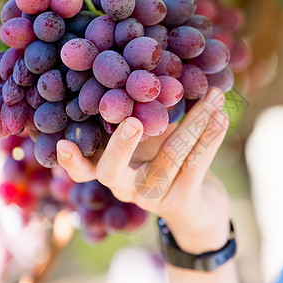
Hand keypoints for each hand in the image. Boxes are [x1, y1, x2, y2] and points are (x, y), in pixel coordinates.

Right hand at [57, 88, 230, 253]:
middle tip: (131, 121)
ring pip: (169, 157)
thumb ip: (148, 117)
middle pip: (112, 172)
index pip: (85, 171)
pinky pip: (195, 165)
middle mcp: (126, 188)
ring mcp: (153, 198)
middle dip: (120, 145)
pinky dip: (209, 137)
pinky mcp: (181, 202)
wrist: (198, 208)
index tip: (62, 143)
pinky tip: (221, 116)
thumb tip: (155, 74)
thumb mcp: (155, 142)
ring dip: (194, 122)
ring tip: (214, 97)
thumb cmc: (170, 165)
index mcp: (113, 171)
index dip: (72, 161)